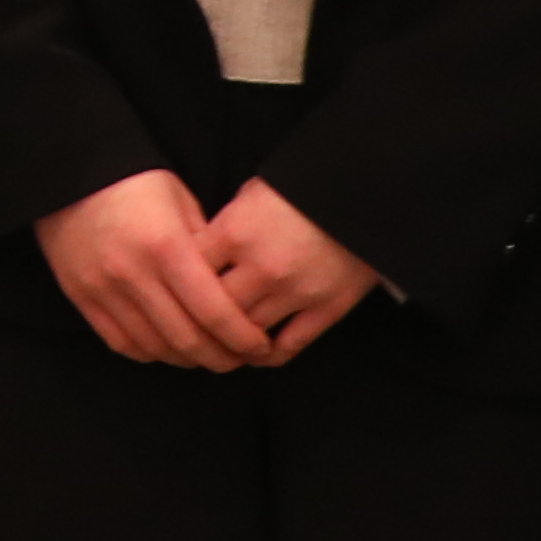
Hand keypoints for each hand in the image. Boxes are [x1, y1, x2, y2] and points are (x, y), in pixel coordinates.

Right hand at [36, 171, 289, 369]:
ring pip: (156, 348)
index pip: (214, 311)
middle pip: (187, 339)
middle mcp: (133, 274)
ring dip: (189, 359)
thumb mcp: (182, 201)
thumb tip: (234, 292)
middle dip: (223, 357)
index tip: (261, 346)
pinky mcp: (82, 298)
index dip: (243, 338)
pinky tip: (170, 347)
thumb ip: (207, 249)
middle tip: (240, 358)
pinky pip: (123, 343)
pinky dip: (152, 353)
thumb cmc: (136, 182)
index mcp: (166, 246)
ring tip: (209, 355)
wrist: (69, 173)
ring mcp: (103, 290)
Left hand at [191, 180, 381, 358]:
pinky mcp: (327, 308)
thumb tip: (196, 258)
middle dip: (201, 321)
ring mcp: (295, 291)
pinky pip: (289, 345)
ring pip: (247, 332)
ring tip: (224, 343)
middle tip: (192, 331)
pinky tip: (259, 353)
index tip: (176, 292)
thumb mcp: (252, 193)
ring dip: (232, 340)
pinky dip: (269, 355)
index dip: (178, 283)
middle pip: (213, 309)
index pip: (189, 272)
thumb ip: (223, 227)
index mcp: (235, 232)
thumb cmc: (302, 185)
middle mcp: (261, 267)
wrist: (364, 189)